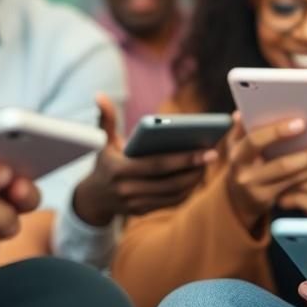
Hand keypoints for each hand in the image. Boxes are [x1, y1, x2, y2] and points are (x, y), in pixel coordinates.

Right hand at [72, 95, 215, 225]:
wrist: (93, 197)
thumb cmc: (105, 160)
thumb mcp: (102, 140)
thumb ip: (105, 117)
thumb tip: (99, 95)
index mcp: (118, 169)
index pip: (157, 164)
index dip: (184, 158)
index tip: (206, 149)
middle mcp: (127, 190)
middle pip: (169, 182)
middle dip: (194, 168)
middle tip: (213, 154)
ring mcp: (135, 204)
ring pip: (173, 194)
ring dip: (193, 180)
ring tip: (206, 164)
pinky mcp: (143, 211)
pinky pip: (171, 203)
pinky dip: (186, 191)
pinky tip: (196, 177)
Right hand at [223, 113, 306, 234]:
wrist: (237, 199)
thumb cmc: (244, 161)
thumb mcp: (238, 145)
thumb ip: (243, 129)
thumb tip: (242, 112)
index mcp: (235, 151)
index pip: (254, 139)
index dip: (276, 131)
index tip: (301, 122)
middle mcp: (241, 170)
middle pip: (276, 160)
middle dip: (301, 148)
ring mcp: (254, 187)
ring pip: (288, 172)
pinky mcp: (266, 199)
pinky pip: (293, 184)